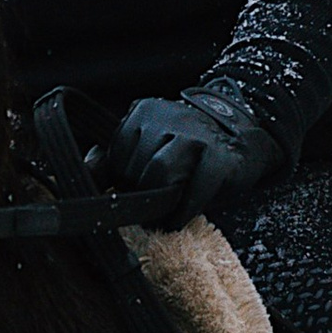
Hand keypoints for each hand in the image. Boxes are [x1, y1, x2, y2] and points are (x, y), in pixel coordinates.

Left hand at [102, 84, 284, 224]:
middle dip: (138, 193)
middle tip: (147, 209)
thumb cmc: (189, 150)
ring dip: (157, 202)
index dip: (120, 180)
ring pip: (159, 172)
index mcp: (146, 112)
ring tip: (159, 217)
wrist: (244, 139)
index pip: (116, 153)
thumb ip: (116, 157)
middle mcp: (170, 117)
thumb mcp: (150, 147)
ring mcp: (197, 135)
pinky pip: (193, 190)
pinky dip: (182, 212)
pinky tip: (178, 220)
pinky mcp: (221, 158)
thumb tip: (87, 170)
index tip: (130, 194)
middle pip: (135, 165)